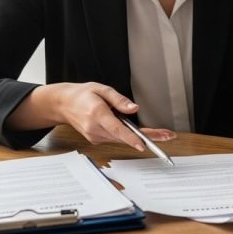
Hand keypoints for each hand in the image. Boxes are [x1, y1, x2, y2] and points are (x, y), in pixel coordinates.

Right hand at [7, 82, 174, 149]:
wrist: (64, 104)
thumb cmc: (83, 95)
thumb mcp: (102, 89)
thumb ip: (119, 100)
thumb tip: (134, 108)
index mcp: (97, 114)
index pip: (117, 129)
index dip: (131, 137)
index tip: (143, 144)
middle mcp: (95, 128)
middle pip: (124, 137)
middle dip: (147, 137)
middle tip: (168, 136)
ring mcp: (95, 136)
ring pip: (122, 139)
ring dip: (140, 137)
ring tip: (161, 134)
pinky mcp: (96, 139)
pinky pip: (116, 138)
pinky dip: (129, 136)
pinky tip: (139, 133)